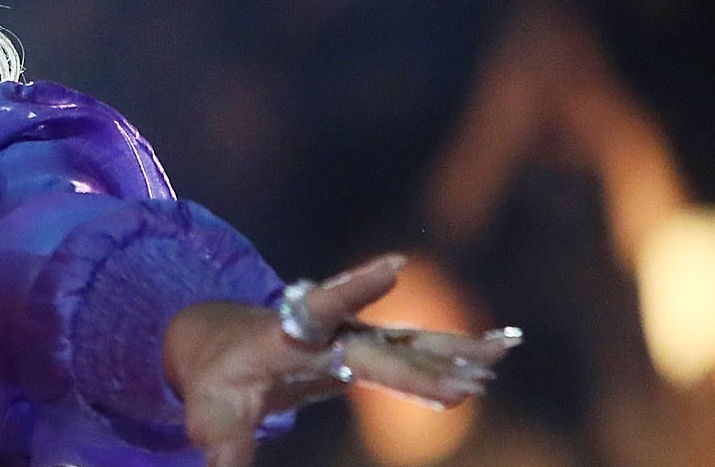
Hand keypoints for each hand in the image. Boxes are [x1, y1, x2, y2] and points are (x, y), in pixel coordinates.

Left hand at [169, 257, 512, 466]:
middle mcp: (328, 330)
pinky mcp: (370, 347)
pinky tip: (498, 352)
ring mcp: (353, 336)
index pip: (320, 307)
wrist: (221, 339)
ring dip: (455, 349)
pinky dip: (455, 352)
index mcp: (286, 336)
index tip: (394, 266)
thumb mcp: (209, 414)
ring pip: (410, 340)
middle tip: (472, 382)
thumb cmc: (213, 378)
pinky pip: (417, 349)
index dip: (355, 287)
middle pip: (381, 346)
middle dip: (424, 364)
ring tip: (505, 349)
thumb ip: (223, 447)